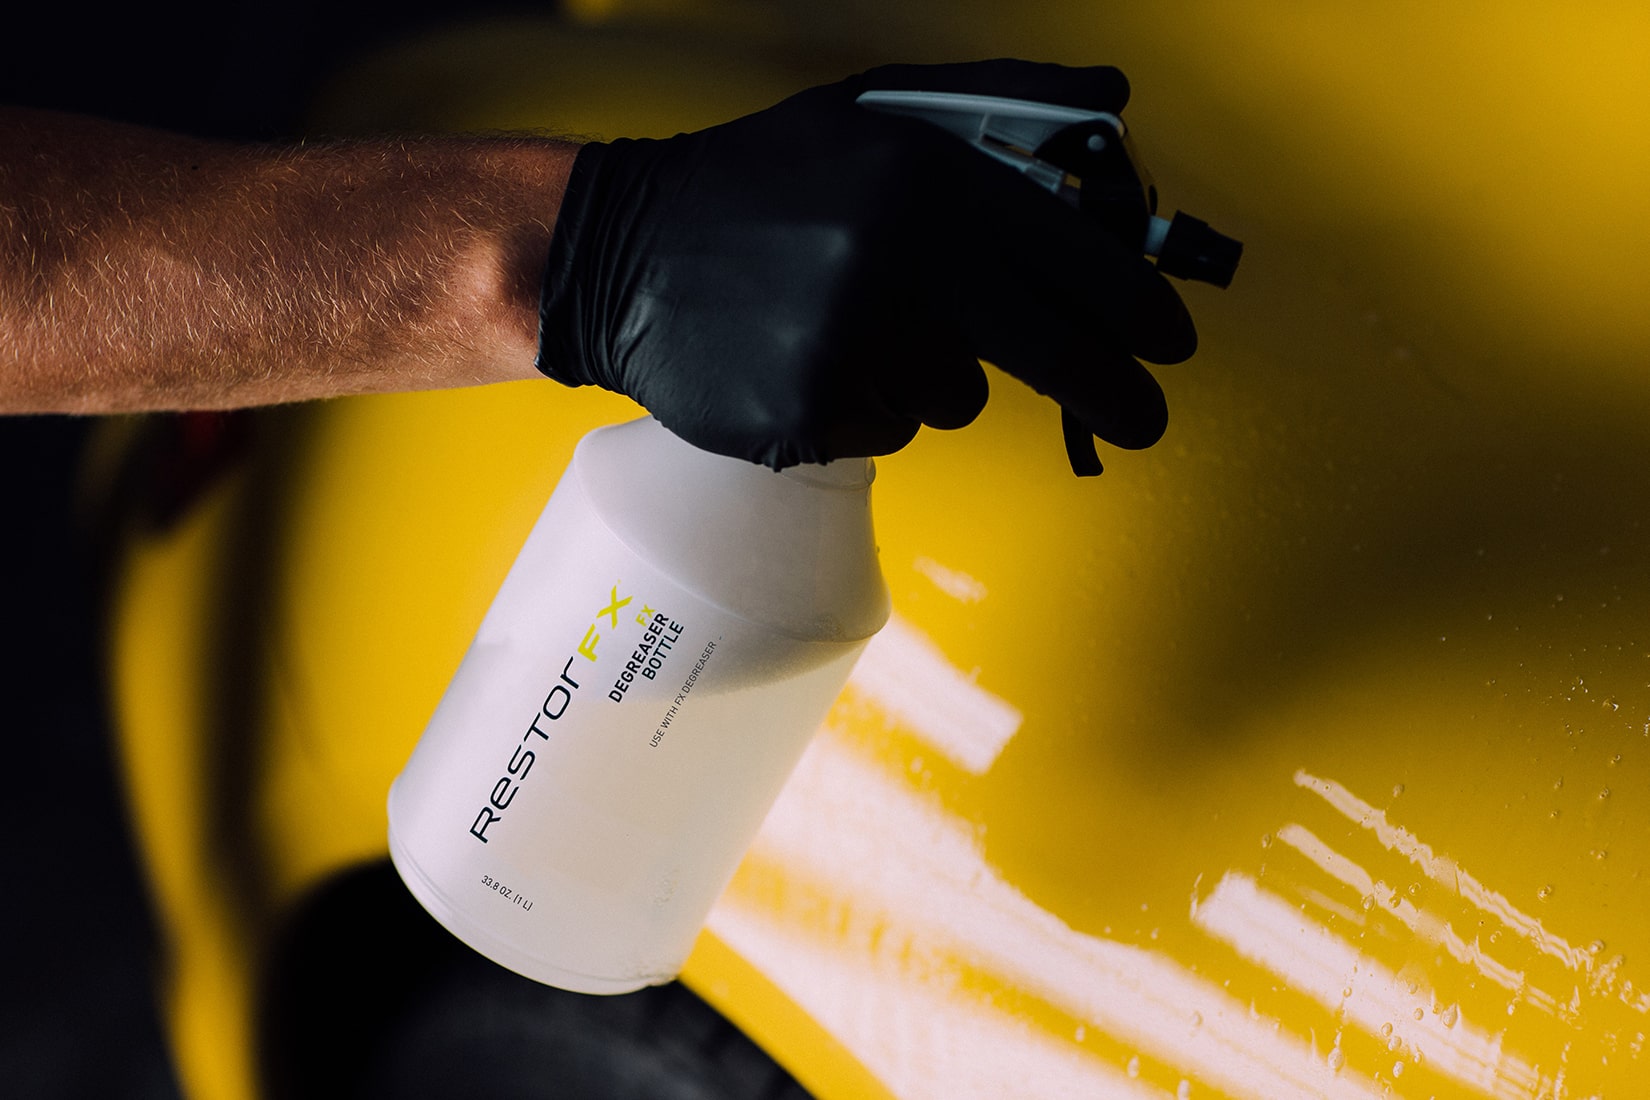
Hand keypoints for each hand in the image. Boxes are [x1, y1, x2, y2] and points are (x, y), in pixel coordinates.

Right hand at [535, 59, 1196, 469]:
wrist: (626, 252)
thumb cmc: (765, 181)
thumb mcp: (875, 112)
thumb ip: (1003, 102)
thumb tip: (1114, 100)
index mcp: (926, 180)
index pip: (1077, 259)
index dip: (1141, 311)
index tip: (1173, 341)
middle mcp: (898, 264)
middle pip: (1054, 355)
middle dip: (1114, 394)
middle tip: (1141, 419)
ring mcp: (851, 347)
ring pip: (958, 399)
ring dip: (934, 376)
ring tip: (857, 328)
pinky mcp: (808, 413)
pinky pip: (889, 432)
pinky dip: (869, 406)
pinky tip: (815, 360)